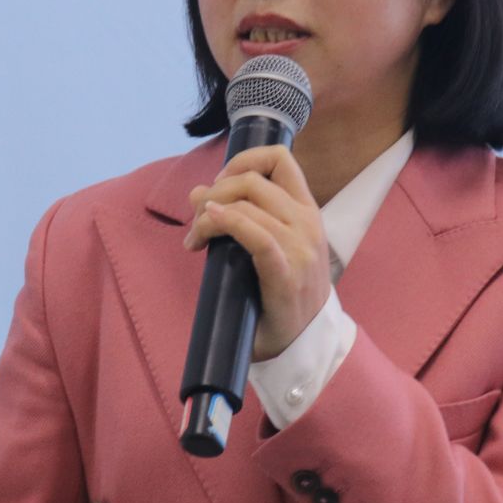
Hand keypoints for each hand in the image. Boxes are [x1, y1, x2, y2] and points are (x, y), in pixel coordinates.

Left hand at [183, 145, 330, 361]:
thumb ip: (240, 217)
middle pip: (252, 180)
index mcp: (307, 210)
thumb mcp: (270, 247)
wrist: (304, 343)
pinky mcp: (286, 272)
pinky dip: (227, 223)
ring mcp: (300, 247)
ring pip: (246, 204)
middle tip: (196, 217)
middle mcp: (307, 222)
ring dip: (208, 215)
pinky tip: (206, 229)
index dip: (242, 159)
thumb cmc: (282, 294)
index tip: (219, 182)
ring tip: (196, 238)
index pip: (279, 158)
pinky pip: (255, 235)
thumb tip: (196, 192)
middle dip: (214, 191)